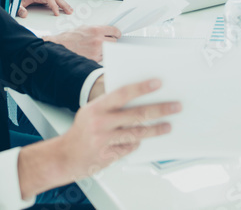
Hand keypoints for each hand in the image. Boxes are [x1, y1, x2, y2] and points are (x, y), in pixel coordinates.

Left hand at [18, 0, 73, 17]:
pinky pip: (55, 1)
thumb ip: (20, 9)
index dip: (54, 6)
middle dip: (63, 5)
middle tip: (69, 12)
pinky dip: (61, 5)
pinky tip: (66, 9)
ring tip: (70, 11)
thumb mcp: (17, 4)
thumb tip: (24, 14)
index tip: (57, 14)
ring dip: (64, 5)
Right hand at [23, 79, 178, 189]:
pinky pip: (130, 147)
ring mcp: (104, 141)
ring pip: (137, 133)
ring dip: (156, 129)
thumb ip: (111, 103)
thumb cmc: (82, 131)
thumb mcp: (91, 111)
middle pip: (136, 115)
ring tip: (168, 125)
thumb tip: (139, 93)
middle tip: (176, 106)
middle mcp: (100, 123)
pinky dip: (137, 143)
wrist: (64, 157)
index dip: (142, 87)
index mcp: (97, 107)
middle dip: (160, 110)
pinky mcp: (108, 156)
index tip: (158, 83)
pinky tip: (143, 139)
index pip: (123, 93)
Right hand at [44, 25, 120, 61]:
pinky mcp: (92, 60)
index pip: (114, 31)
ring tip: (96, 48)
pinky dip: (98, 56)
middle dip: (111, 41)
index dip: (116, 33)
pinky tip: (92, 54)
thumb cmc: (67, 38)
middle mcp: (97, 41)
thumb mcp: (82, 28)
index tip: (117, 34)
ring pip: (107, 51)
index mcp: (96, 30)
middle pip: (114, 42)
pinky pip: (100, 58)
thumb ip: (95, 30)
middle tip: (107, 41)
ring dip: (104, 50)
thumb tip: (103, 31)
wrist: (57, 48)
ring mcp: (96, 51)